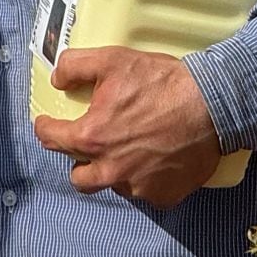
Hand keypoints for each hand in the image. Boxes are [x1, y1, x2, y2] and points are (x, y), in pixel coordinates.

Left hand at [32, 47, 222, 208]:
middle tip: (87, 145)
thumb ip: (74, 66)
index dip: (45, 128)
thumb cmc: (160, 83)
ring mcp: (139, 186)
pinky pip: (144, 193)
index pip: (52, 139)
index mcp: (92, 138)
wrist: (211, 106)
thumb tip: (57, 79)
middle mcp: (111, 169)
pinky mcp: (164, 195)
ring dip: (112, 170)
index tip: (47, 124)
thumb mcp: (110, 60)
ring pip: (113, 185)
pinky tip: (151, 160)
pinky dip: (143, 179)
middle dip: (77, 162)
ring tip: (124, 150)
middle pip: (79, 178)